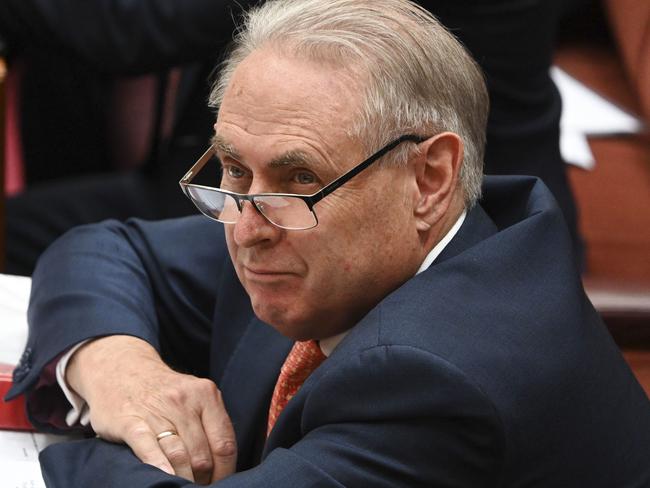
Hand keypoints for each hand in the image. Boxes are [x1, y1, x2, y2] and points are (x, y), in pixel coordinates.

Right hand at [65, 335, 236, 483]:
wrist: (121, 368)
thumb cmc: (164, 391)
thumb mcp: (194, 395)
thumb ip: (211, 422)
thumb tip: (225, 460)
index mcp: (206, 394)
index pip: (225, 443)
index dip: (225, 470)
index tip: (221, 482)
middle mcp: (183, 400)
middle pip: (202, 454)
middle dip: (204, 478)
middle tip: (199, 487)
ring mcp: (156, 410)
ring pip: (179, 455)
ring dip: (185, 479)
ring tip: (183, 487)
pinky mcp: (130, 421)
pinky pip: (148, 447)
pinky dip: (159, 465)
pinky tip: (166, 477)